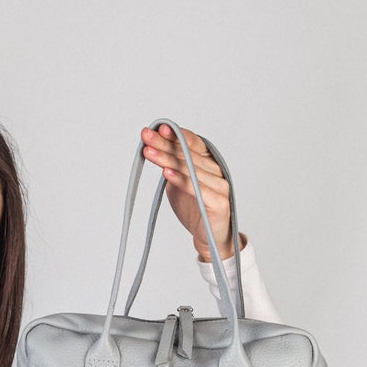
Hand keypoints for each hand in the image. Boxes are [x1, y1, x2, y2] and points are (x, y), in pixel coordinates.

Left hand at [140, 123, 244, 260]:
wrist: (210, 238)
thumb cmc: (195, 208)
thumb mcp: (178, 183)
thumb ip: (171, 166)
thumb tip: (154, 147)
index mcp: (209, 162)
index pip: (192, 143)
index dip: (176, 135)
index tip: (157, 128)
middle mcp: (217, 170)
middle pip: (187, 154)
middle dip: (164, 144)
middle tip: (146, 136)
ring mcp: (220, 186)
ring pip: (189, 169)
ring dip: (167, 159)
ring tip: (149, 152)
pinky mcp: (218, 203)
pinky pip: (196, 189)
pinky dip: (180, 180)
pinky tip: (166, 172)